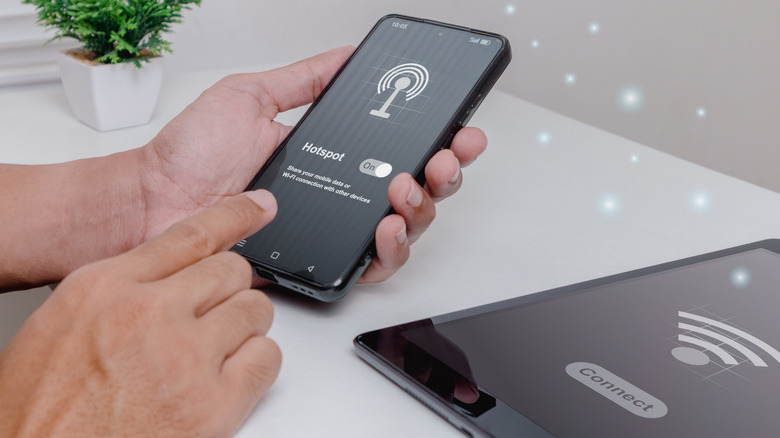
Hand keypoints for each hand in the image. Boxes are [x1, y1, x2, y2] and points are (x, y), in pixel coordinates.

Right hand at [0, 190, 279, 436]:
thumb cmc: (39, 412)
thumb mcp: (62, 327)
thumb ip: (121, 291)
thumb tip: (171, 275)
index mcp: (105, 289)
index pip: (189, 235)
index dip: (233, 216)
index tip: (257, 206)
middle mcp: (148, 315)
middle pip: (231, 270)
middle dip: (230, 288)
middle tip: (216, 313)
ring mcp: (184, 359)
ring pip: (255, 310)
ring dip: (244, 327)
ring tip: (216, 350)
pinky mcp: (212, 406)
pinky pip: (266, 359)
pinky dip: (256, 364)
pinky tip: (229, 378)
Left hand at [140, 46, 487, 283]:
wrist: (155, 202)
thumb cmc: (191, 154)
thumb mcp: (251, 96)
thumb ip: (304, 79)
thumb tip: (346, 54)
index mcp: (331, 152)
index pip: (399, 147)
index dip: (437, 139)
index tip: (458, 127)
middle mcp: (340, 191)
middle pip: (417, 188)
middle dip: (445, 173)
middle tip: (444, 157)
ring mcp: (333, 228)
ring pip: (407, 227)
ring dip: (423, 207)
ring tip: (408, 188)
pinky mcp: (321, 261)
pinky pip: (375, 265)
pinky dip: (392, 249)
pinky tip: (388, 227)